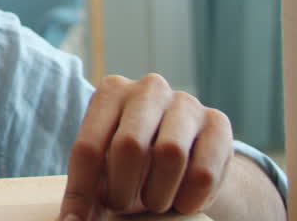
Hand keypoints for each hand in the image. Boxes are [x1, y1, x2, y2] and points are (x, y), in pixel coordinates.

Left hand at [58, 74, 232, 219]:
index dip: (81, 192)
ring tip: (153, 202)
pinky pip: (204, 171)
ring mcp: (186, 102)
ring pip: (171, 155)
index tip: (78, 220)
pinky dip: (190, 198)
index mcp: (111, 92)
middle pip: (129, 146)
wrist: (188, 154)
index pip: (88, 147)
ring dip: (158, 194)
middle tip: (122, 206)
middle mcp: (149, 88)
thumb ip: (87, 190)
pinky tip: (182, 202)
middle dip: (123, 190)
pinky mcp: (218, 123)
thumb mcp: (104, 169)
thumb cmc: (132, 163)